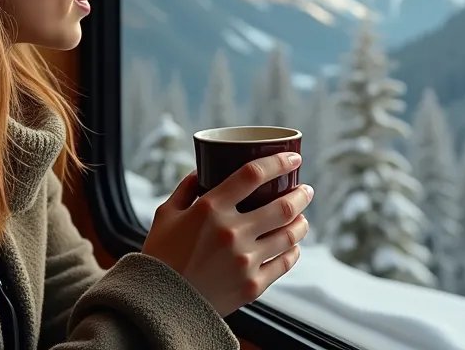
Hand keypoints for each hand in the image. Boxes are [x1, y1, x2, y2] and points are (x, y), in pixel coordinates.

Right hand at [141, 152, 312, 315]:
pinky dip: (293, 251)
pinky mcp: (252, 285)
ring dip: (302, 222)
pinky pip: (284, 263)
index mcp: (209, 209)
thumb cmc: (160, 256)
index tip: (293, 159)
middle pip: (282, 206)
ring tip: (302, 217)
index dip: (279, 162)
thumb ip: (186, 189)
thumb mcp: (165, 214)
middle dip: (301, 194)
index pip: (253, 174)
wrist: (158, 305)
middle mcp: (231, 232)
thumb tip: (204, 170)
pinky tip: (292, 245)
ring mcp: (244, 260)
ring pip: (289, 235)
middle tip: (306, 190)